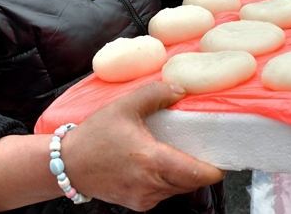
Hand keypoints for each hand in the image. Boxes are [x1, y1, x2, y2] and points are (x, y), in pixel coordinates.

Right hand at [65, 83, 224, 210]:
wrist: (68, 164)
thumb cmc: (94, 135)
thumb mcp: (125, 106)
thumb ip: (155, 94)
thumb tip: (181, 89)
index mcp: (151, 161)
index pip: (196, 173)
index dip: (215, 169)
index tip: (223, 157)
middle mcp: (150, 185)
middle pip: (191, 183)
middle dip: (203, 170)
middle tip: (208, 151)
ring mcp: (144, 198)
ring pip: (178, 190)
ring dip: (185, 176)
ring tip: (185, 155)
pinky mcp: (137, 204)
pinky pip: (164, 194)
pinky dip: (169, 182)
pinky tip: (164, 165)